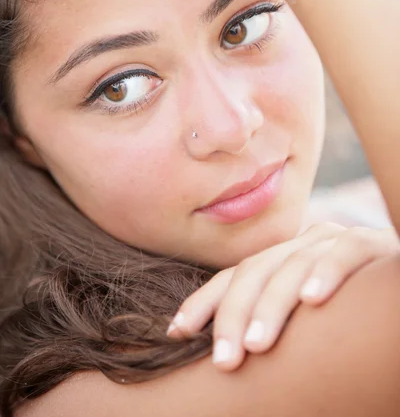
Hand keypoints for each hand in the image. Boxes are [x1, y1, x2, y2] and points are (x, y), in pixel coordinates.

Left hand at [167, 222, 399, 370]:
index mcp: (282, 260)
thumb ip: (275, 324)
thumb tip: (233, 357)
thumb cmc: (347, 312)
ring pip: (291, 266)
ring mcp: (333, 240)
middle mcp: (301, 244)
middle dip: (233, 315)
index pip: (235, 276)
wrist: (393, 291)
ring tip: (256, 345)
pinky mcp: (368, 243)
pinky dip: (327, 273)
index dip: (204, 301)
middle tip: (224, 361)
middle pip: (254, 271)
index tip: (177, 330)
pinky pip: (344, 253)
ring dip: (272, 306)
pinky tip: (313, 300)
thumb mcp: (305, 319)